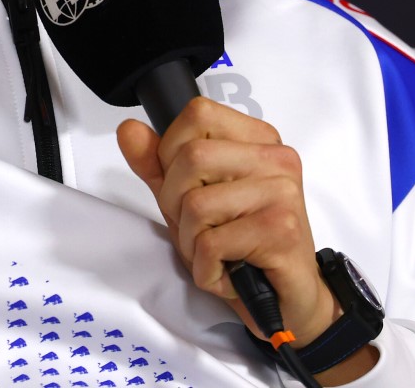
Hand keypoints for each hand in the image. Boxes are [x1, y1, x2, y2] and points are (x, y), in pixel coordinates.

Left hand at [117, 97, 336, 342]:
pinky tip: (227, 271)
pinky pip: (212, 243)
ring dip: (191, 241)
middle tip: (198, 228)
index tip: (185, 186)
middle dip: (175, 202)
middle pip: (192, 156)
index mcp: (257, 139)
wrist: (285, 299)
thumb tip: (129, 130)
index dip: (172, 152)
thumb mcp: (188, 199)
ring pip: (197, 203)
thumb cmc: (239, 245)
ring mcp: (282, 192)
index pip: (197, 114)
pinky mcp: (280, 230)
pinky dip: (206, 268)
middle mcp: (276, 159)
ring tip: (215, 252)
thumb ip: (157, 163)